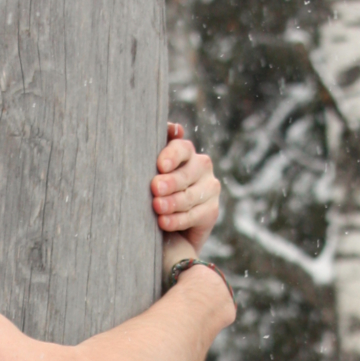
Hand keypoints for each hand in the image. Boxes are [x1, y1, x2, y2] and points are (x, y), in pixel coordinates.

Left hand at [153, 123, 220, 260]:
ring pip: (190, 195)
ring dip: (172, 202)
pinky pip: (194, 215)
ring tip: (157, 206)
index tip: (160, 165)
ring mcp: (209, 188)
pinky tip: (163, 222)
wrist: (166, 231)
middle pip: (186, 174)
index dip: (172, 155)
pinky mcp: (211, 210)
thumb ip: (151, 154)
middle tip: (155, 187)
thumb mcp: (148, 175)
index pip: (182, 149)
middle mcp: (201, 167)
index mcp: (185, 153)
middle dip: (170, 182)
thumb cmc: (151, 195)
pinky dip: (177, 220)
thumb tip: (171, 130)